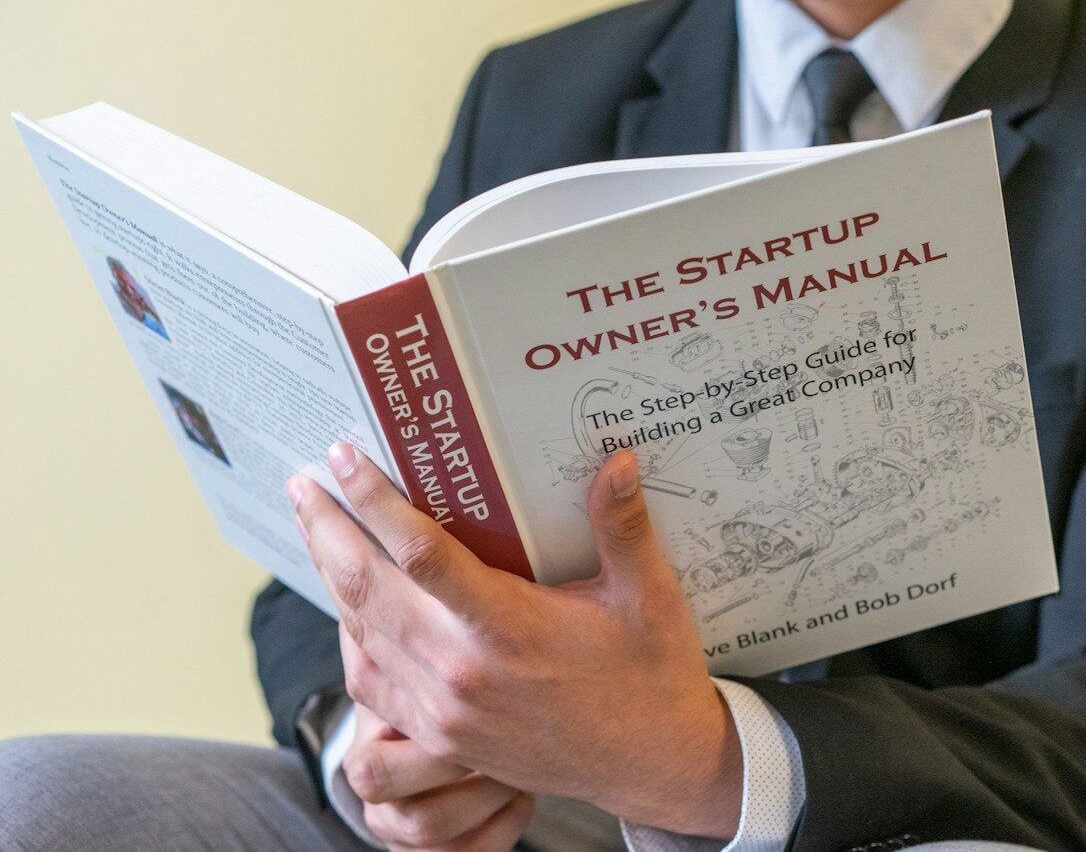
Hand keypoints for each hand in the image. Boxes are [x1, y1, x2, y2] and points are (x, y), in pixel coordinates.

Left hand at [289, 445, 741, 838]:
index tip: (343, 456)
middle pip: (366, 592)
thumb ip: (622, 525)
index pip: (420, 554)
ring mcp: (444, 712)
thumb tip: (618, 458)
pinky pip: (371, 683)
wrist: (650, 763)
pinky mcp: (441, 736)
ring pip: (359, 637)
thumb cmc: (651, 673)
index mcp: (509, 630)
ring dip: (329, 580)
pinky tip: (347, 607)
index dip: (374, 501)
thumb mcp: (648, 595)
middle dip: (326, 532)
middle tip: (301, 484)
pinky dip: (350, 637)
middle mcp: (462, 673)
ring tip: (316, 531)